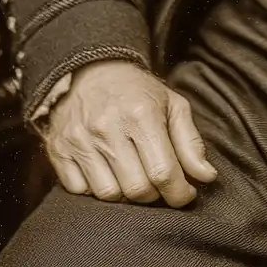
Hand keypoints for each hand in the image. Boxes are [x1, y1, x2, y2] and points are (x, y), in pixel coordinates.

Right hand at [44, 59, 216, 206]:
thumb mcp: (172, 104)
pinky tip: (108, 174)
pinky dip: (97, 191)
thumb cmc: (138, 92)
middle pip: (137, 189)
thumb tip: (207, 176)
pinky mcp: (59, 151)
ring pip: (109, 195)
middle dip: (155, 195)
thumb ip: (190, 142)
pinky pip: (79, 191)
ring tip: (135, 177)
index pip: (163, 171)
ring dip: (127, 195)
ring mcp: (80, 140)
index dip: (179, 193)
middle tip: (159, 184)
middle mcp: (108, 127)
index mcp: (141, 114)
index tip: (185, 194)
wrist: (90, 71)